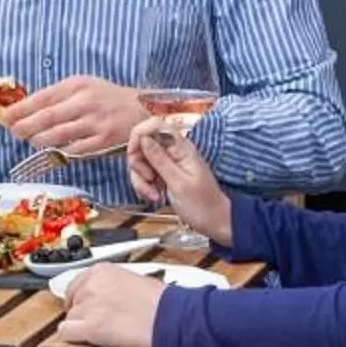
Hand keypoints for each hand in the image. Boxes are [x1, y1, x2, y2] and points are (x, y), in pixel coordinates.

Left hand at [7, 75, 148, 157]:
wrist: (143, 110)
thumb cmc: (108, 98)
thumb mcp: (85, 86)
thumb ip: (59, 96)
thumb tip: (26, 108)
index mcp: (78, 85)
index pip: (43, 98)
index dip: (21, 109)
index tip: (7, 116)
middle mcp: (85, 102)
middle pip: (46, 118)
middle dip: (25, 127)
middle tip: (14, 132)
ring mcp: (95, 123)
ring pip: (57, 135)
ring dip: (39, 140)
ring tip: (32, 140)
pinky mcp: (102, 141)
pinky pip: (73, 149)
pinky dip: (60, 150)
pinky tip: (54, 148)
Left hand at [55, 265, 167, 346]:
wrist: (169, 317)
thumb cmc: (160, 302)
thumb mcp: (133, 280)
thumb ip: (112, 286)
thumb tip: (106, 296)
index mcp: (101, 271)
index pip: (76, 284)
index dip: (82, 299)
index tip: (88, 307)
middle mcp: (90, 285)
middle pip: (73, 302)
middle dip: (83, 313)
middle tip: (101, 321)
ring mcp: (88, 306)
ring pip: (71, 318)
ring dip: (83, 326)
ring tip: (105, 331)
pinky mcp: (89, 328)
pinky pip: (66, 333)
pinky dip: (75, 337)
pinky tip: (88, 339)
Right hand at [126, 122, 234, 247]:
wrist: (212, 221)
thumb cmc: (202, 204)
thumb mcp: (179, 183)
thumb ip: (160, 159)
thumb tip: (143, 138)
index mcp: (181, 148)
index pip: (154, 125)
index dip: (139, 135)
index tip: (133, 154)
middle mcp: (172, 152)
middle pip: (142, 144)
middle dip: (138, 164)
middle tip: (149, 179)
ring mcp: (167, 163)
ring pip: (140, 162)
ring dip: (141, 180)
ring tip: (154, 194)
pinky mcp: (162, 175)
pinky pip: (144, 175)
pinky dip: (144, 187)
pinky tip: (155, 196)